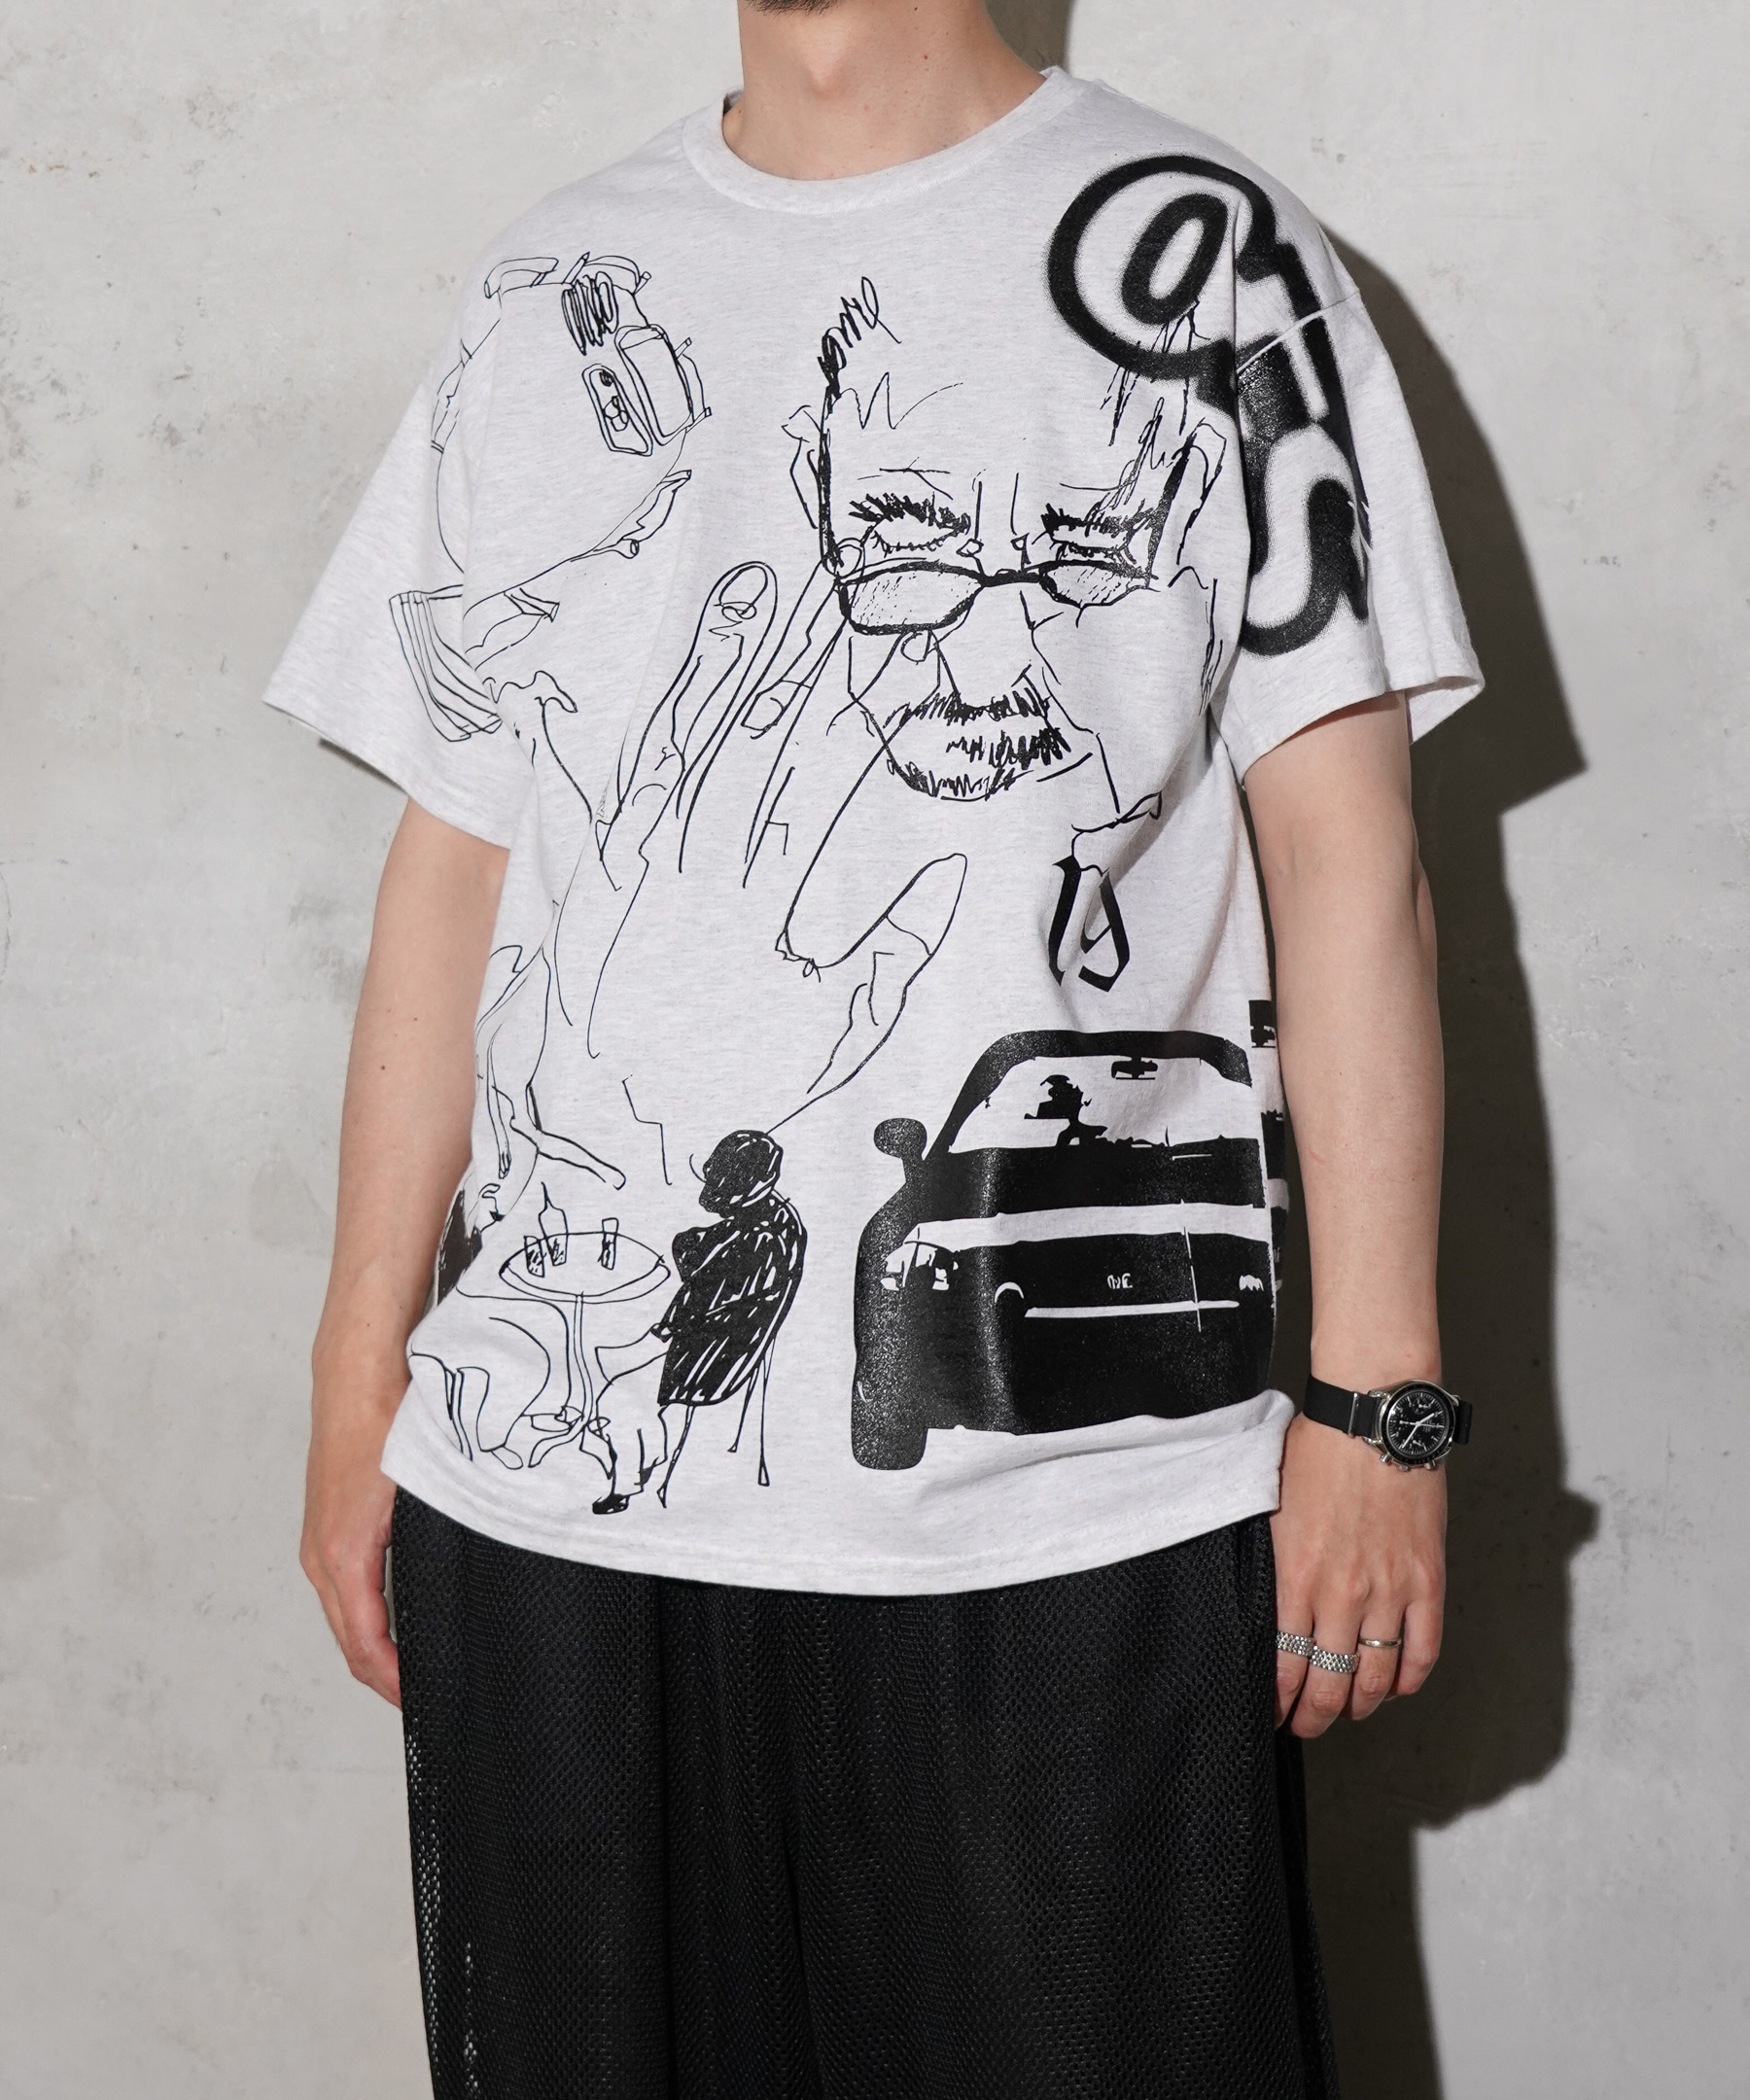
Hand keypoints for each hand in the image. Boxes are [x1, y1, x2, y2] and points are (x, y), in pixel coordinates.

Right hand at [299, 1370, 403, 1707]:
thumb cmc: (385, 1426)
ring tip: (410, 1670)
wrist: (354, 1379)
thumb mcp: (419, 1493)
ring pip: (342, 1617)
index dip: (393, 1682)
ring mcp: (319, 1543)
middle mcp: (321, 1557)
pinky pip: (341, 1590)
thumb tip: (455, 1588)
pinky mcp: (325, 1529)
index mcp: (343, 1557)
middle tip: (421, 1698)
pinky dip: (362, 1618)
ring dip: (370, 1650)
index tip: (420, 1701)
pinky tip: (390, 1621)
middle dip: (382, 1677)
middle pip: (348, 1641)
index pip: (364, 1644)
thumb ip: (428, 1545)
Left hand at [1271, 1409, 1445, 1736]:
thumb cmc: (1318, 1451)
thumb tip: (1267, 1601)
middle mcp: (1341, 1594)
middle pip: (1328, 1682)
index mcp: (1295, 1576)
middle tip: (1306, 1726)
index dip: (1278, 1698)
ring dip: (1360, 1703)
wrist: (1372, 1418)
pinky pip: (1422, 1651)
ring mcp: (1388, 1592)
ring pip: (1375, 1676)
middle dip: (1314, 1716)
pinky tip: (1397, 1687)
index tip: (1273, 1711)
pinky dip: (1409, 1679)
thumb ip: (1273, 1562)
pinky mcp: (1426, 1582)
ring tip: (1348, 1710)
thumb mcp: (1273, 1508)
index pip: (1283, 1662)